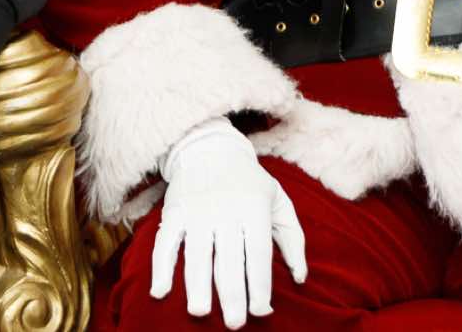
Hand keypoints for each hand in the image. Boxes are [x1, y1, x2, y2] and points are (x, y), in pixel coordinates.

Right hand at [150, 118, 305, 328]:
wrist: (210, 148)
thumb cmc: (250, 182)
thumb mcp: (278, 200)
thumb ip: (292, 239)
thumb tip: (301, 278)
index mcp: (254, 208)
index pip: (257, 253)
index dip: (259, 284)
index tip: (261, 311)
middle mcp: (225, 210)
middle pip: (228, 259)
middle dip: (232, 294)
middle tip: (235, 324)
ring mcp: (197, 212)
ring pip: (196, 254)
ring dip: (196, 286)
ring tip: (200, 313)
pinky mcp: (174, 212)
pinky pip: (166, 243)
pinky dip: (161, 267)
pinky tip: (160, 292)